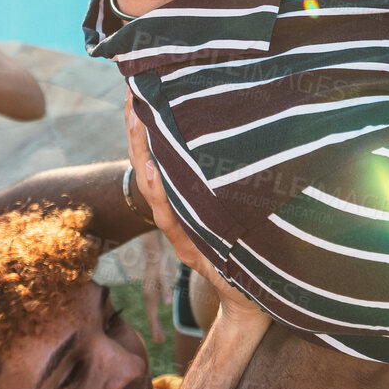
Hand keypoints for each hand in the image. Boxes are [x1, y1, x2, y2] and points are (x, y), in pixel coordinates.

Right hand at [123, 97, 268, 336]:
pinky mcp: (191, 251)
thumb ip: (235, 179)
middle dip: (138, 128)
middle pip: (148, 164)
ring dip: (143, 151)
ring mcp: (181, 230)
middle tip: (132, 90)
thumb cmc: (254, 250)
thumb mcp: (243, 208)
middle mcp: (178, 211)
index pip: (159, 155)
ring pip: (153, 186)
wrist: (255, 299)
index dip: (147, 124)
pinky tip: (154, 168)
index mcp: (186, 198)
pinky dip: (160, 193)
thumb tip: (254, 131)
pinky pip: (170, 218)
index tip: (140, 88)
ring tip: (136, 117)